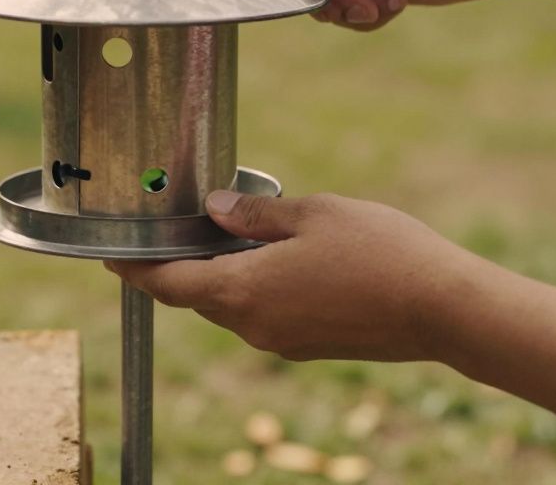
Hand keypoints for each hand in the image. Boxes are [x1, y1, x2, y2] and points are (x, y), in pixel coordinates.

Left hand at [106, 190, 480, 361]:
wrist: (443, 309)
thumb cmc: (380, 252)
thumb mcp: (312, 213)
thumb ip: (256, 214)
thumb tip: (216, 209)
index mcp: (242, 291)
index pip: (167, 284)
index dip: (134, 270)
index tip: (111, 257)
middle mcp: (254, 326)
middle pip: (196, 297)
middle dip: (179, 267)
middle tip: (172, 230)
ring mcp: (282, 341)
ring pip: (230, 307)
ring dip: (219, 277)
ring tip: (224, 236)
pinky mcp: (308, 346)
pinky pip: (262, 316)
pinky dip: (251, 289)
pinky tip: (271, 259)